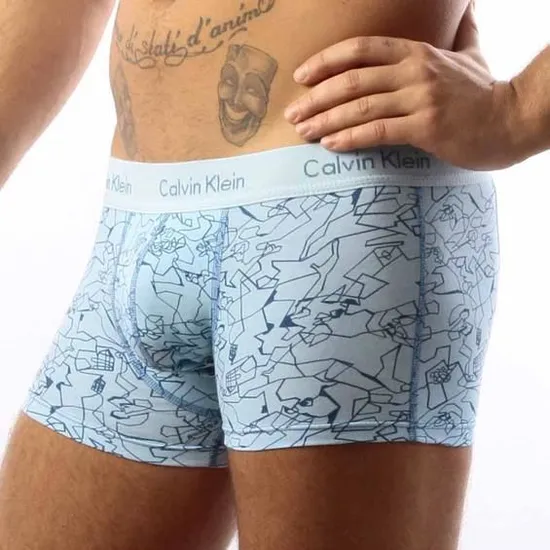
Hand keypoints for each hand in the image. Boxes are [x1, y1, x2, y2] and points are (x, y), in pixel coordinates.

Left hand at [284, 2, 518, 169]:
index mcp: (417, 52)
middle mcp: (414, 71)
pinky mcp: (425, 127)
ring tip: (303, 132)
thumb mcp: (471, 54)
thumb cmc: (484, 93)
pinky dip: (350, 137)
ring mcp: (420, 98)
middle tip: (292, 114)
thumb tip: (465, 8)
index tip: (301, 77)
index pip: (361, 49)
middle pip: (352, 79)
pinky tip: (330, 144)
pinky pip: (378, 131)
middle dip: (316, 97)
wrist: (512, 120)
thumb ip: (460, 32)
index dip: (327, 61)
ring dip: (326, 120)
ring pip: (361, 106)